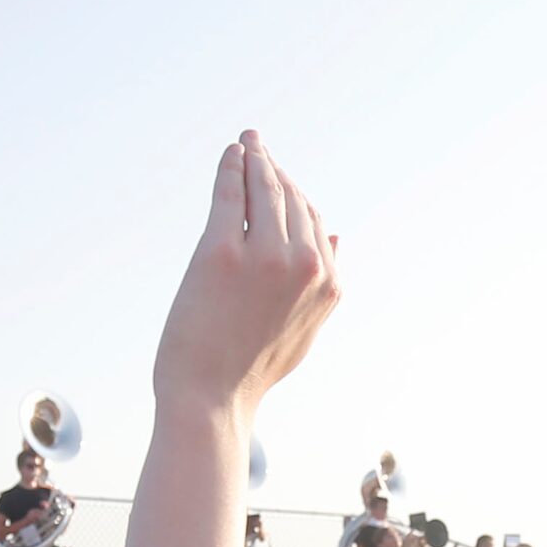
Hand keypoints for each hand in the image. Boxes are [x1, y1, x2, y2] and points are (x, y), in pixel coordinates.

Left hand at [149, 130, 340, 413]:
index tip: (276, 176)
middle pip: (291, 198)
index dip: (295, 194)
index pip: (315, 220)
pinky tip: (230, 154)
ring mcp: (263, 257)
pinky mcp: (220, 252)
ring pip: (264, 189)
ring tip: (244, 145)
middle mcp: (304, 265)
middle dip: (274, 168)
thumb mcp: (303, 330)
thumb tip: (336, 236)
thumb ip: (322, 287)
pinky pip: (230, 194)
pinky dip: (231, 166)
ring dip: (255, 159)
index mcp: (328, 284)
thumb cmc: (250, 371)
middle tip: (257, 145)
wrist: (209, 401)